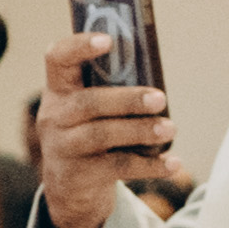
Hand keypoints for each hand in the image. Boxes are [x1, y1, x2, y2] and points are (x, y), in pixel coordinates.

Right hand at [32, 32, 177, 227]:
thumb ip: (111, 89)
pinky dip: (149, 165)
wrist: (69, 187)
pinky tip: (173, 164)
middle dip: (127, 99)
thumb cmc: (90, 132)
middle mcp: (55, 116)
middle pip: (88, 103)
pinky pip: (117, 167)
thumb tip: (156, 74)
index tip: (108, 41)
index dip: (79, 47)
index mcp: (60, 90)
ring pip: (101, 135)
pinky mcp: (78, 175)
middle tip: (160, 98)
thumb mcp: (90, 109)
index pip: (57, 59)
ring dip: (139, 130)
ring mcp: (63, 147)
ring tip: (170, 129)